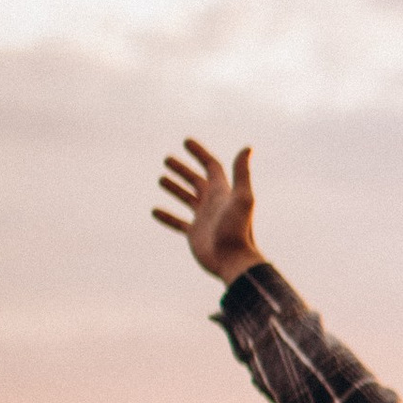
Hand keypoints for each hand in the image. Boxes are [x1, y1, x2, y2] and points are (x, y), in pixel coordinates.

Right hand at [152, 137, 261, 284]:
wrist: (234, 261)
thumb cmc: (238, 230)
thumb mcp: (242, 198)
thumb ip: (242, 173)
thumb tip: (248, 147)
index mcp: (224, 192)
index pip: (211, 167)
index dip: (200, 153)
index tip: (186, 141)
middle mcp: (214, 203)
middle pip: (197, 180)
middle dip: (183, 169)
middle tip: (167, 159)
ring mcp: (204, 219)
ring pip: (187, 199)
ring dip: (175, 188)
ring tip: (161, 179)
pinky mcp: (195, 234)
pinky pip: (178, 222)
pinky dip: (167, 216)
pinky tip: (154, 211)